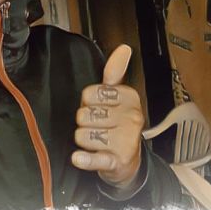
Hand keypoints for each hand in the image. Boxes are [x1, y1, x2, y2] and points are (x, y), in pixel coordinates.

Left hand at [71, 44, 143, 188]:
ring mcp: (126, 140)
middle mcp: (131, 117)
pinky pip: (92, 158)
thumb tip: (124, 48)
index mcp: (129, 97)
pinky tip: (79, 157)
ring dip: (84, 141)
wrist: (128, 161)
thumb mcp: (118, 97)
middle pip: (84, 114)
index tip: (98, 109)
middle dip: (85, 123)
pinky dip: (84, 159)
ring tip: (97, 142)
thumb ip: (115, 72)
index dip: (87, 103)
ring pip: (82, 135)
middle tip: (98, 127)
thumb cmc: (119, 125)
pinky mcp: (117, 161)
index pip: (90, 93)